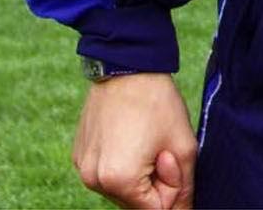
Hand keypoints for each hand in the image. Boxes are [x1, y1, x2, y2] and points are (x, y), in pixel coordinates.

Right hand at [72, 72, 196, 209]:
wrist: (126, 67)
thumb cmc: (157, 103)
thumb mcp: (183, 145)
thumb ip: (183, 187)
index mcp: (119, 180)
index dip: (170, 189)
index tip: (171, 158)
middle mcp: (94, 180)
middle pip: (134, 203)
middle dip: (154, 184)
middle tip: (160, 147)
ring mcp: (82, 169)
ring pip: (120, 190)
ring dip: (137, 176)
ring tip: (144, 140)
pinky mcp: (78, 156)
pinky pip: (105, 174)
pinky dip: (121, 165)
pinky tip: (129, 138)